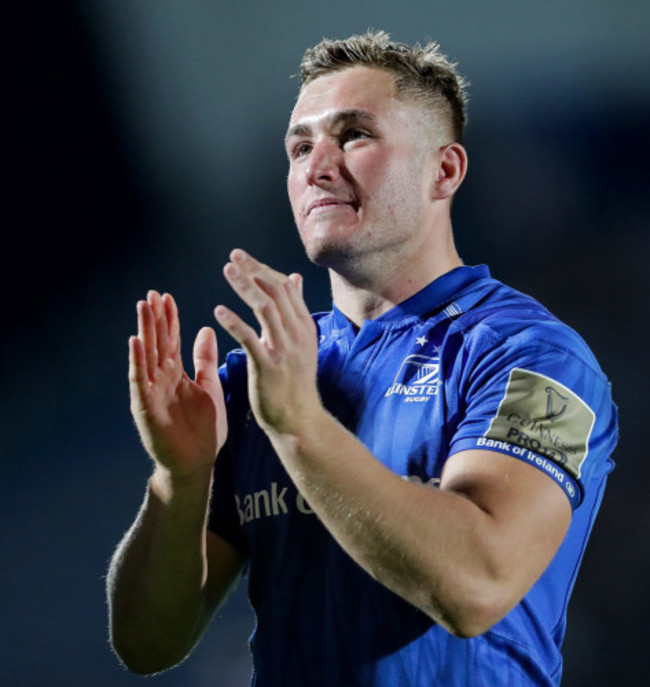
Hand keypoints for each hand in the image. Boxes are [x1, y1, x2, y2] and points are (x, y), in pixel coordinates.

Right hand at [129, 291, 226, 478]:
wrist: (197, 463)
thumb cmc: (203, 428)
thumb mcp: (209, 386)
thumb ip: (205, 359)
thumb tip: (205, 329)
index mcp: (176, 374)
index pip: (171, 340)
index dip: (169, 319)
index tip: (167, 296)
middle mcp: (161, 379)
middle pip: (157, 343)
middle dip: (154, 319)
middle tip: (152, 294)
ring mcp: (151, 392)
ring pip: (147, 356)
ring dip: (144, 331)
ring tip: (143, 307)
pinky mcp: (146, 408)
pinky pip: (140, 381)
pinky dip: (137, 361)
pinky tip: (135, 342)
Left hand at [214, 249, 320, 435]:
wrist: (299, 420)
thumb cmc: (295, 382)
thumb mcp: (302, 342)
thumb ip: (295, 310)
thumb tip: (294, 277)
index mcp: (304, 326)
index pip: (286, 287)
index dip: (264, 269)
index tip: (244, 258)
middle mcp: (297, 334)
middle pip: (276, 291)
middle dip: (254, 270)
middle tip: (233, 256)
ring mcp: (285, 350)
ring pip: (266, 308)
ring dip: (245, 287)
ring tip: (227, 271)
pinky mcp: (269, 367)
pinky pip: (251, 339)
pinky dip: (235, 322)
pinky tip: (219, 311)